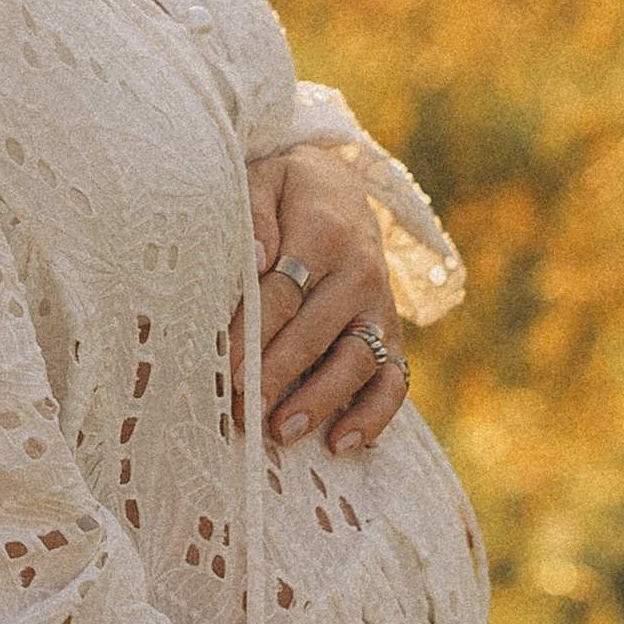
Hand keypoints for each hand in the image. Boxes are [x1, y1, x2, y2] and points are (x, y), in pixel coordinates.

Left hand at [246, 150, 407, 454]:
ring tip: (281, 433)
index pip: (284, 291)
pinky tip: (342, 443)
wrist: (340, 190)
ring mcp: (380, 307)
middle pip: (316, 333)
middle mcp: (359, 272)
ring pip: (357, 361)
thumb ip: (255, 213)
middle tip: (243, 410)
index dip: (255, 334)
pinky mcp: (392, 334)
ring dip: (320, 401)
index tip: (229, 369)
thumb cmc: (285, 194)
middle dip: (278, 375)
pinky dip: (375, 415)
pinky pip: (394, 379)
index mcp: (323, 232)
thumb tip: (257, 256)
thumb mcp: (264, 181)